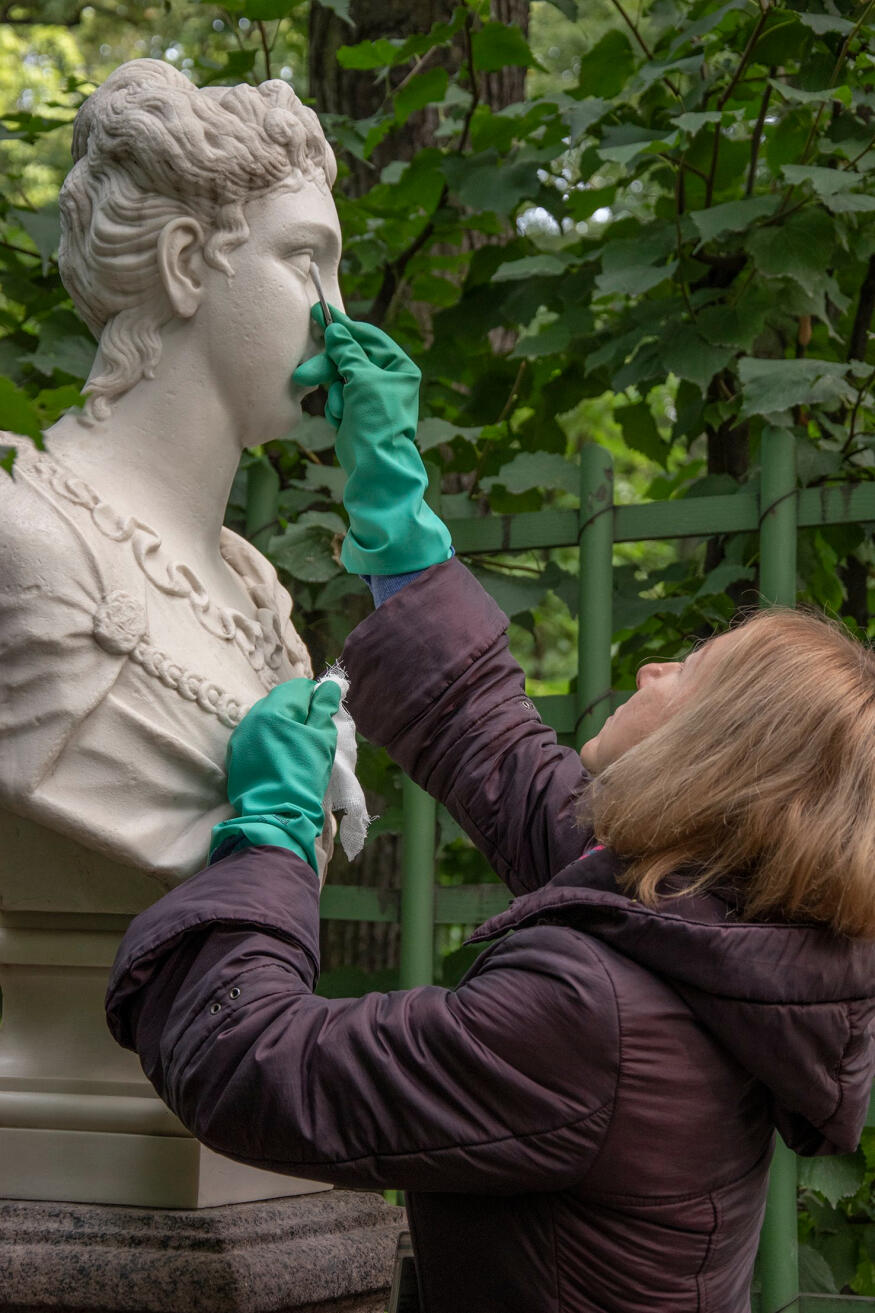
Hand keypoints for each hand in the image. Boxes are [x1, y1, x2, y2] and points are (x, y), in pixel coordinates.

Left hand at [210, 677, 340, 871]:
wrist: (277, 814)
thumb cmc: (304, 774)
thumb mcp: (322, 739)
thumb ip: (324, 707)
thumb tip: (329, 685)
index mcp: (274, 709)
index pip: (298, 688)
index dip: (315, 698)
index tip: (323, 716)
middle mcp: (252, 718)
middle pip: (280, 702)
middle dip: (298, 712)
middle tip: (312, 735)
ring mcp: (240, 737)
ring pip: (267, 720)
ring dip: (283, 727)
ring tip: (296, 749)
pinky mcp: (236, 756)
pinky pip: (256, 738)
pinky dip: (270, 742)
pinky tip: (281, 760)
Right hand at [293, 305, 451, 575]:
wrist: (376, 468)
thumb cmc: (377, 422)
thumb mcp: (362, 380)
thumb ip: (347, 352)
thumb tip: (336, 331)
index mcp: (399, 367)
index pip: (368, 337)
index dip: (343, 328)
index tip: (318, 315)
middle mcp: (388, 379)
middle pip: (350, 357)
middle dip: (330, 368)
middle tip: (305, 374)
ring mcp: (372, 396)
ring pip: (339, 377)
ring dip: (334, 393)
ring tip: (339, 410)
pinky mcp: (357, 412)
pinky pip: (338, 397)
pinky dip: (336, 407)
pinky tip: (341, 421)